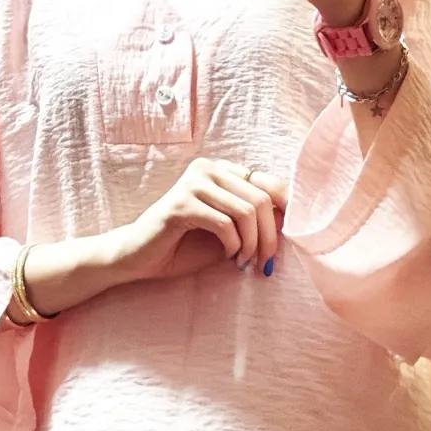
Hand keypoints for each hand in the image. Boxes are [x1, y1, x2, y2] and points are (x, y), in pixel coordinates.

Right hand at [117, 157, 287, 282]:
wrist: (139, 257)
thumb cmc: (185, 245)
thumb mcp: (228, 231)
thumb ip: (253, 220)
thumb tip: (292, 219)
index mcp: (221, 170)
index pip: (268, 182)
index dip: (286, 210)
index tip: (291, 238)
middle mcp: (208, 169)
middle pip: (262, 198)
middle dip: (270, 236)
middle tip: (265, 262)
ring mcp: (193, 183)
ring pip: (247, 210)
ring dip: (252, 244)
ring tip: (245, 261)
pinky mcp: (181, 204)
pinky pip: (223, 223)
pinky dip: (233, 245)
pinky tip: (228, 256)